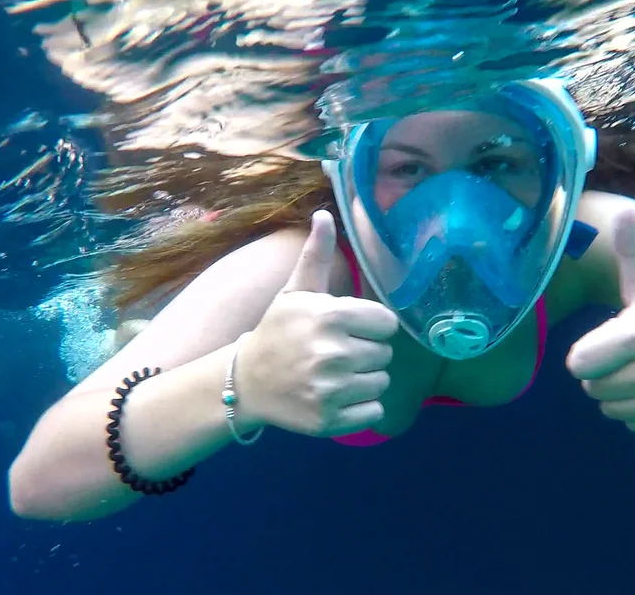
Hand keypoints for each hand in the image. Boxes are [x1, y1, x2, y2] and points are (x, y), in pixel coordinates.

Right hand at [236, 210, 399, 436]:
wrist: (247, 381)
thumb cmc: (279, 331)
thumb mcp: (296, 291)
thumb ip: (317, 255)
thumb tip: (325, 214)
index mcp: (330, 316)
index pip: (387, 323)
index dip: (371, 326)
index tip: (350, 329)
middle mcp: (332, 353)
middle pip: (385, 354)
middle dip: (366, 353)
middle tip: (338, 353)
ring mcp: (330, 390)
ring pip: (381, 383)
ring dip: (364, 380)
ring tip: (336, 375)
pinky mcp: (329, 420)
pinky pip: (373, 412)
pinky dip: (360, 407)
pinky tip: (336, 396)